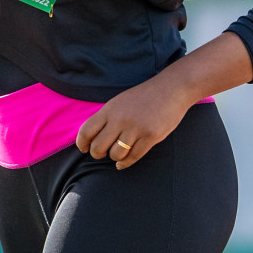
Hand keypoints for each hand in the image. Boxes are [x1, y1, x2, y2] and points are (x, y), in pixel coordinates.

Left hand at [75, 77, 192, 169]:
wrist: (170, 90)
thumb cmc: (143, 97)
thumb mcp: (119, 102)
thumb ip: (106, 117)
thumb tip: (91, 136)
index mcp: (110, 110)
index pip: (87, 130)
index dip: (81, 143)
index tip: (83, 149)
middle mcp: (120, 120)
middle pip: (99, 147)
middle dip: (97, 154)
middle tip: (101, 154)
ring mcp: (136, 129)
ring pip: (116, 154)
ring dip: (114, 157)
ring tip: (116, 154)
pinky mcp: (151, 136)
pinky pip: (133, 156)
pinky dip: (125, 163)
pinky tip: (123, 163)